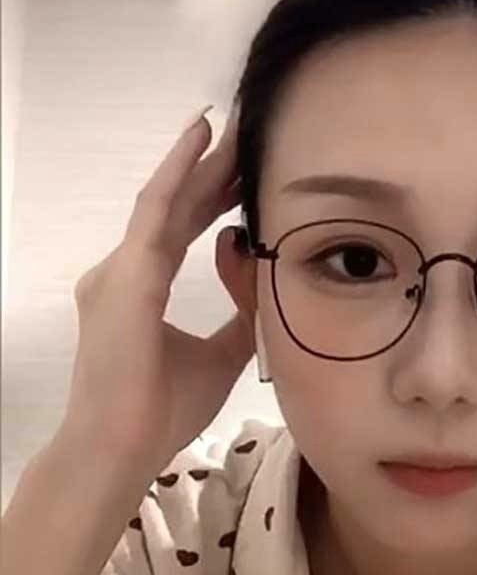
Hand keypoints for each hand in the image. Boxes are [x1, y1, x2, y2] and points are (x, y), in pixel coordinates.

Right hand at [60, 104, 252, 477]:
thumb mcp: (219, 356)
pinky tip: (200, 142)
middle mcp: (123, 270)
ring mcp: (118, 270)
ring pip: (164, 201)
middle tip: (244, 134)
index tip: (246, 172)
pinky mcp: (125, 278)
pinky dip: (178, 175)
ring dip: (198, 164)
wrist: (122, 448)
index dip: (212, 197)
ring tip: (229, 127)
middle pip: (175, 208)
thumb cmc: (161, 410)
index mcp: (141, 287)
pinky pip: (154, 213)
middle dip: (210, 171)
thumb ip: (239, 318)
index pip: (182, 228)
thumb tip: (259, 279)